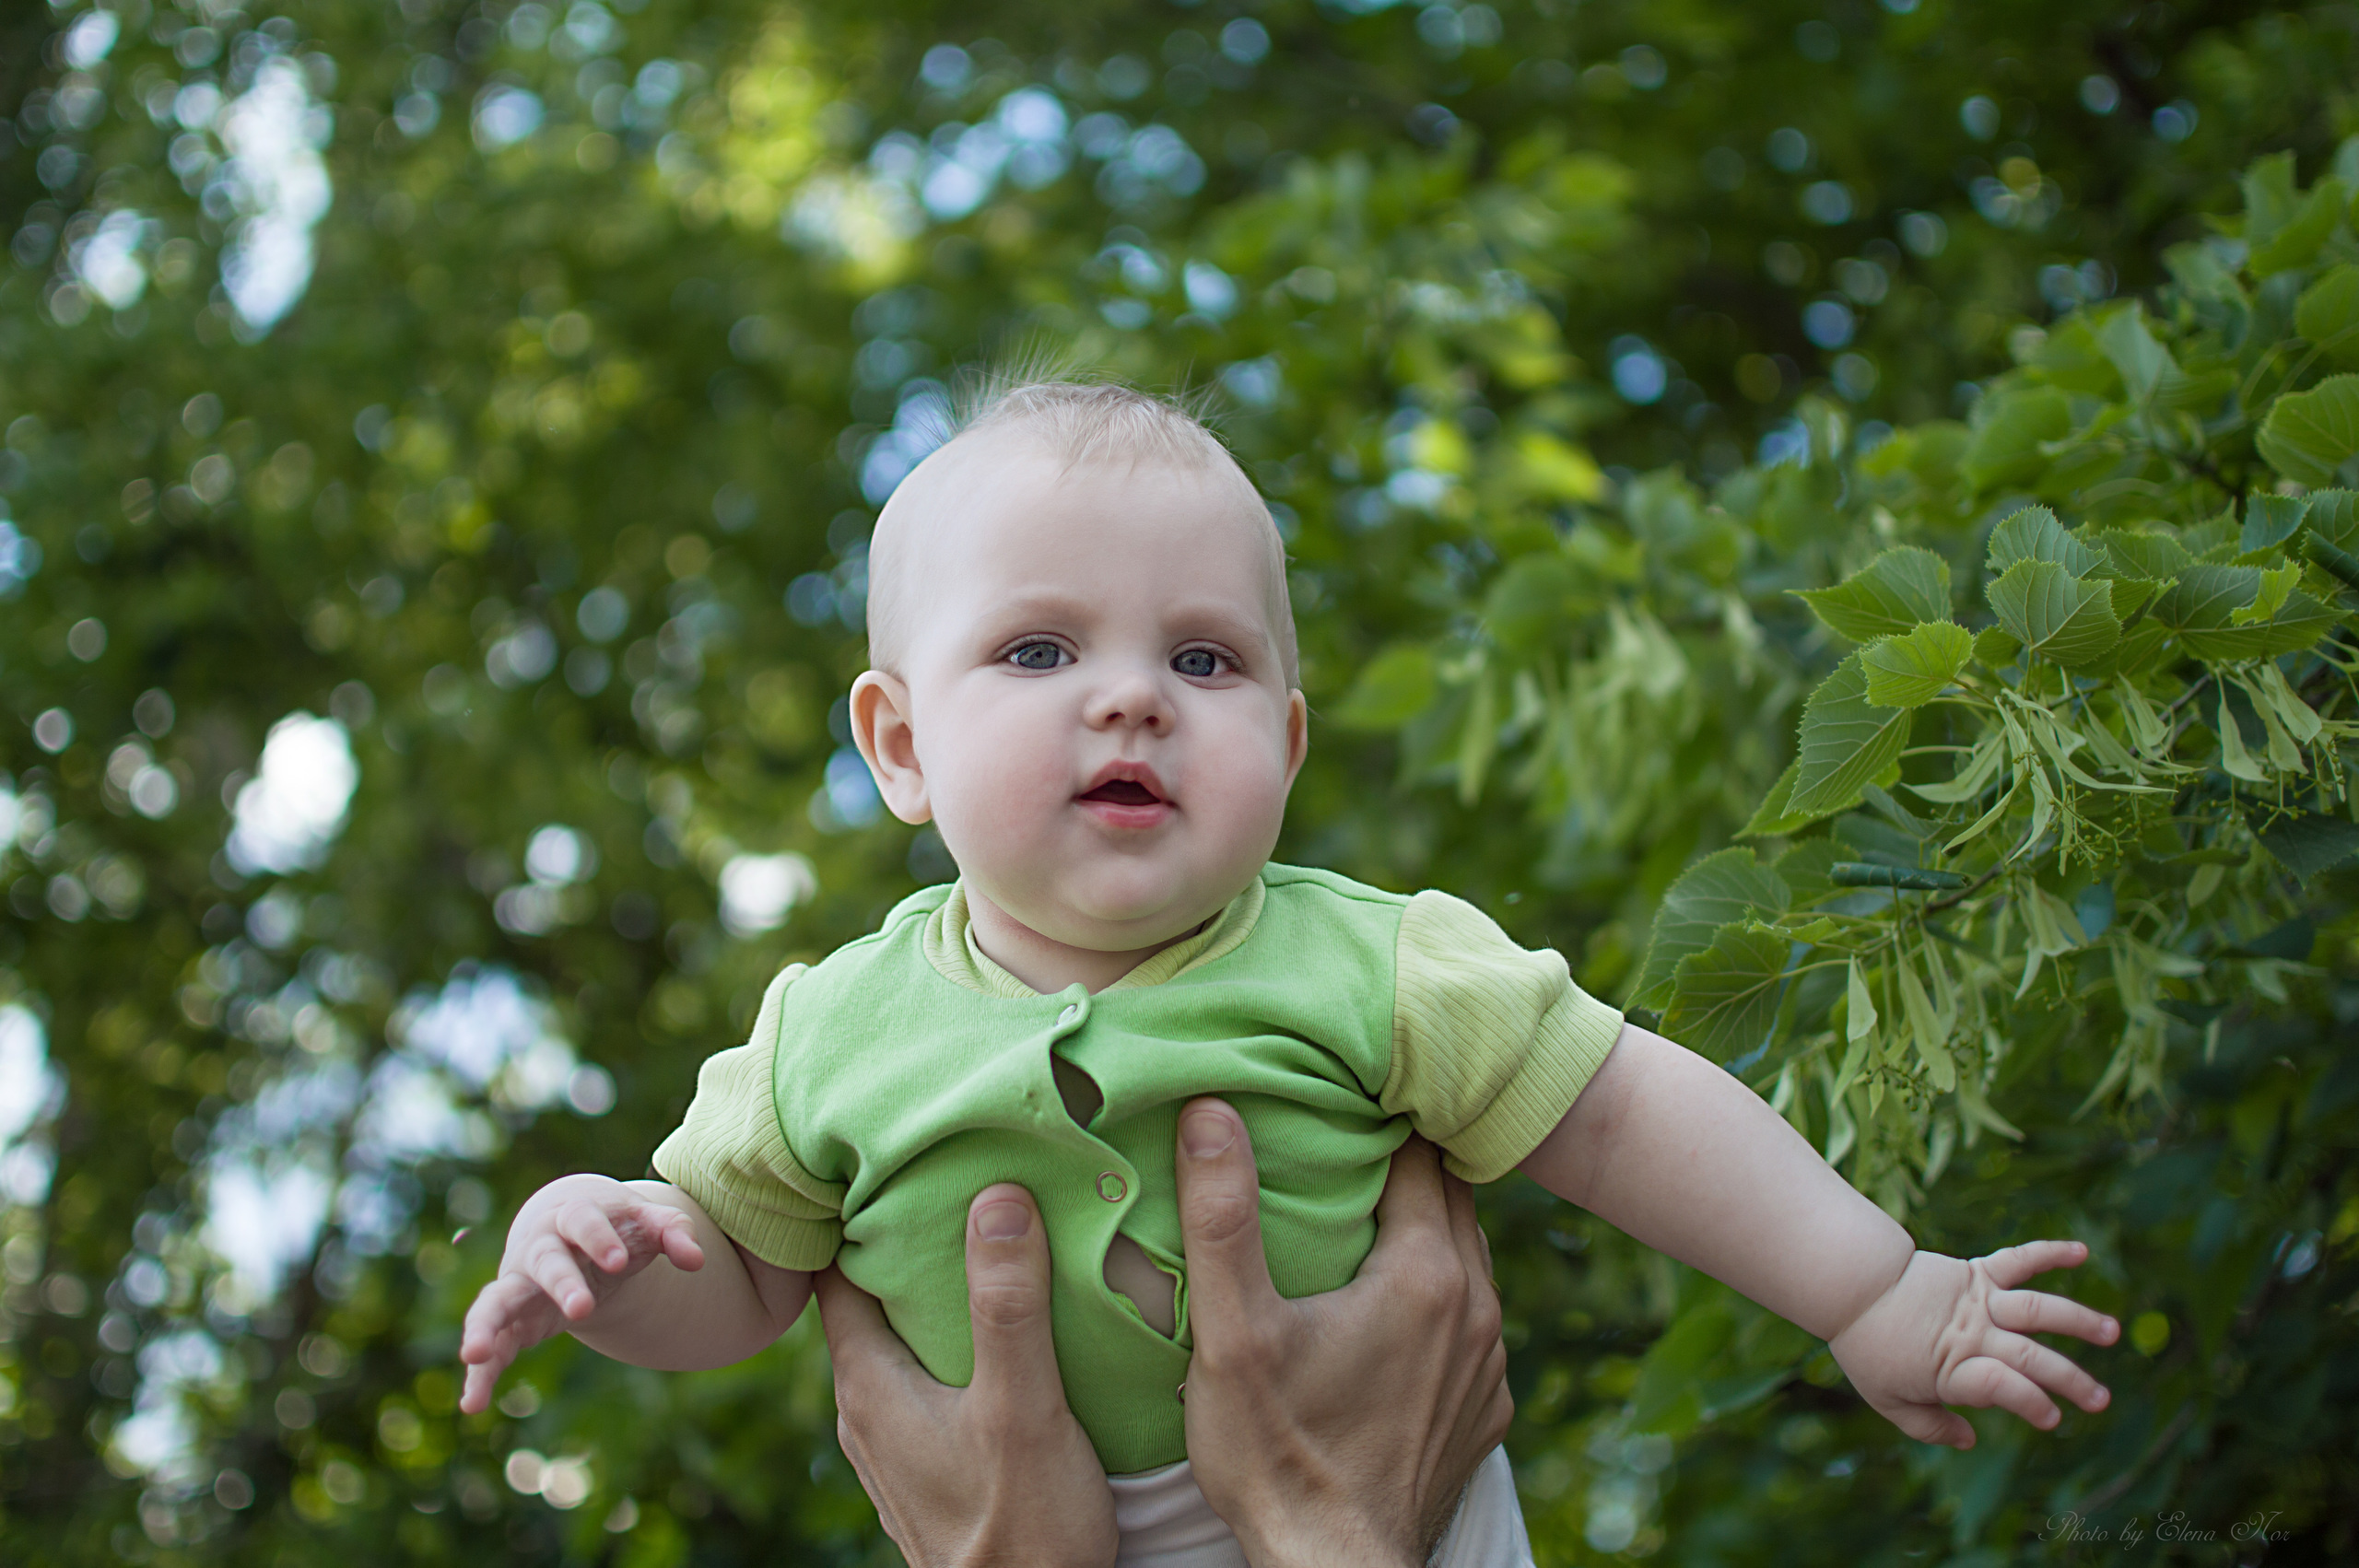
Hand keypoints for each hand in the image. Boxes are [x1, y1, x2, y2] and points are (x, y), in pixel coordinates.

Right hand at [458, 1174, 705, 1414]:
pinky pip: (491, 1343)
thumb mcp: (647, 1224)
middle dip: (561, 1283)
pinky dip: (480, 1372)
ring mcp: (519, 1283)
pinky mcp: (510, 1319)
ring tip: (474, 1354)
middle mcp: (540, 1248)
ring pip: (495, 1301)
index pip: (584, 1221)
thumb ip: (673, 1234)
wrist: (572, 1224)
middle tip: (582, 1310)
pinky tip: (472, 1405)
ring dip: (485, 1326)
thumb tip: (696, 1261)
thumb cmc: (616, 1225)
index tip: (618, 1262)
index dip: (599, 1240)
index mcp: (575, 1216)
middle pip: (546, 1262)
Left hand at [817, 1185, 1116, 1567]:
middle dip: (898, 1241)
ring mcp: (892, 1443)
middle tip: (944, 1175)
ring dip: (925, 1293)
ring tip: (975, 1234)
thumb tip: (995, 1196)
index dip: (849, 1212)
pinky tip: (995, 1324)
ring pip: (894, 1341)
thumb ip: (1007, 1305)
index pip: (831, 1272)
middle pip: (865, 1300)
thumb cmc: (1025, 1526)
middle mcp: (864, 1411)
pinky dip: (945, 1337)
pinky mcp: (926, 1465)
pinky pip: (921, 1376)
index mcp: (869, 1384)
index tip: (885, 1157)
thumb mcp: (1022, 1405)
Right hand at [1175, 1099, 1512, 1567]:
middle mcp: (1477, 1311)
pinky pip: (1472, 1325)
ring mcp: (1490, 1366)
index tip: (1337, 1103)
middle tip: (1346, 1145)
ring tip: (1364, 1219)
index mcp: (1425, 1275)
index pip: (1420, 1156)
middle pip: (1453, 1199)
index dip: (1379, 1123)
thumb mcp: (1232, 1333)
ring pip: (1467, 1261)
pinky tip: (1387, 1313)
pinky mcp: (1486, 1410)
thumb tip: (1210, 1111)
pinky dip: (1438, 1300)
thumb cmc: (1278, 1455)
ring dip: (1425, 1233)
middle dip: (1405, 1166)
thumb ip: (1222, 1218)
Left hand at [1828, 1241, 2118, 1447]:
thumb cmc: (1869, 1347)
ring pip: (2038, 1309)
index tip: (2053, 1419)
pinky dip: (2049, 1252)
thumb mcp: (1887, 1400)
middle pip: (2030, 1357)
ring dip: (2078, 1320)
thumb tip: (1969, 1440)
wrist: (1850, 1286)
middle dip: (2070, 1380)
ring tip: (2112, 1332)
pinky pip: (2018, 1260)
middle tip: (2100, 1400)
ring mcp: (1978, 1301)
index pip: (2002, 1387)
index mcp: (1953, 1369)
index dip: (2030, 1403)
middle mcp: (1973, 1334)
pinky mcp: (1976, 1273)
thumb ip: (1929, 1426)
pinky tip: (2081, 1252)